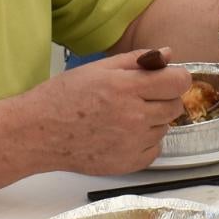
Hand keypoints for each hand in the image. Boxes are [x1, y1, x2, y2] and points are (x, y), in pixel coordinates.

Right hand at [31, 49, 191, 172]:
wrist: (39, 133)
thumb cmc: (64, 96)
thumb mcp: (99, 68)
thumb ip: (137, 60)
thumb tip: (169, 55)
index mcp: (127, 88)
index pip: (178, 82)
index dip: (175, 78)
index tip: (165, 79)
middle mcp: (134, 117)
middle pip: (175, 106)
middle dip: (163, 98)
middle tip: (138, 97)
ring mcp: (133, 143)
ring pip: (164, 127)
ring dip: (152, 120)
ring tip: (123, 116)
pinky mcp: (129, 163)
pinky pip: (154, 149)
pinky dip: (145, 141)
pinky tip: (122, 134)